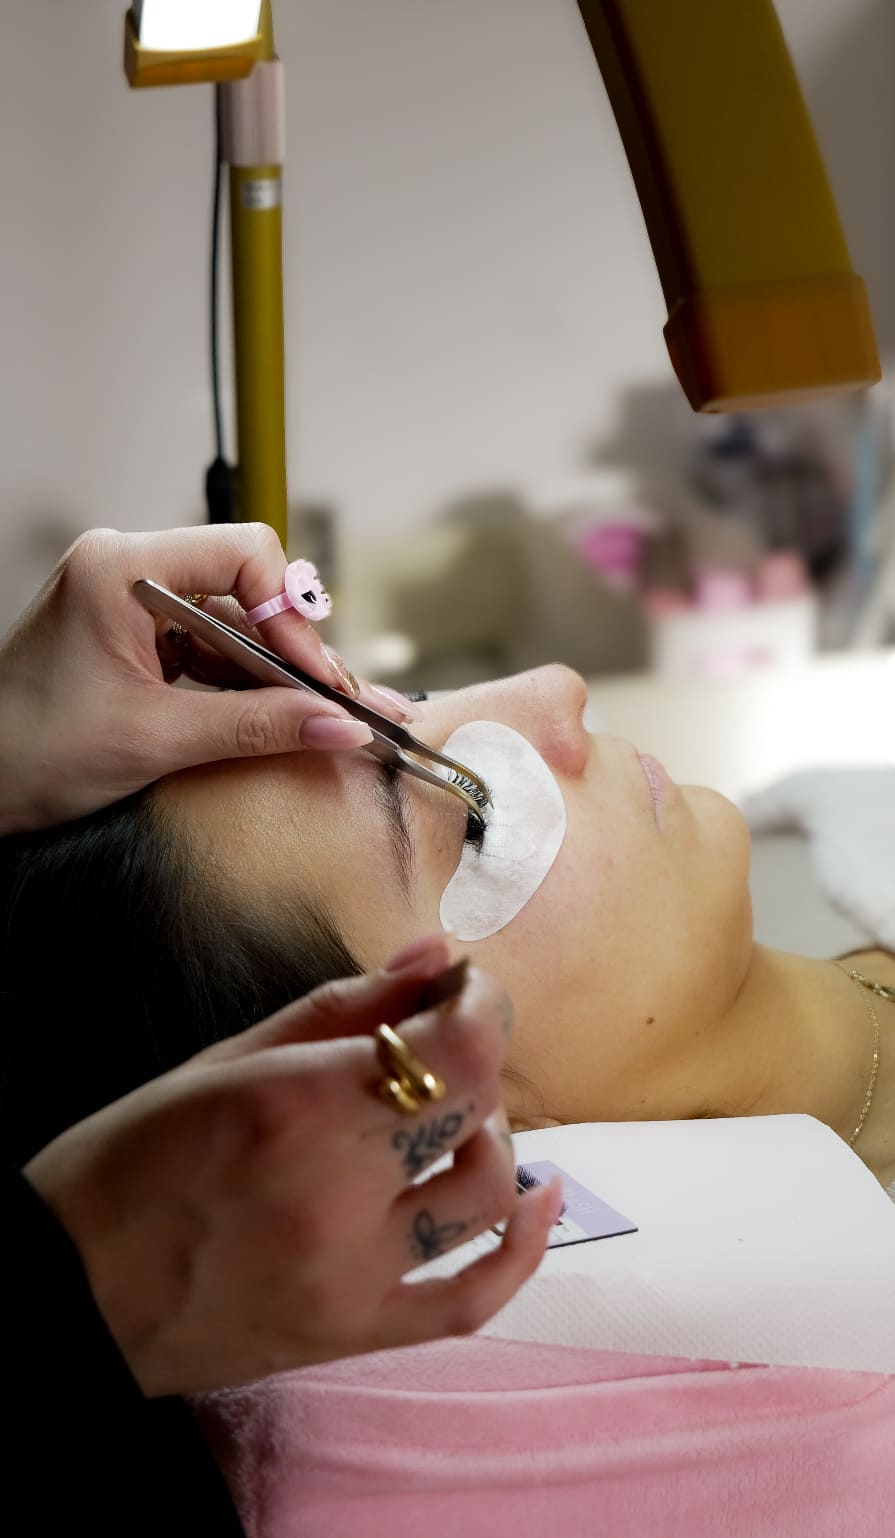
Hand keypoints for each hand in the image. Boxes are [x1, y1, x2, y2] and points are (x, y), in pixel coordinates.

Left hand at [0, 524, 416, 833]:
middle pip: (245, 587)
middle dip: (291, 650)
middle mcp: (124, 569)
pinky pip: (208, 645)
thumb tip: (335, 725)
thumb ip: (256, 727)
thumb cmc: (27, 753)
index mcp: (119, 568)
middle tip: (333, 703)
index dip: (290, 615)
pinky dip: (242, 681)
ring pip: (233, 620)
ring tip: (313, 716)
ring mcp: (128, 601)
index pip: (243, 554)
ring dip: (272, 671)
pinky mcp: (133, 635)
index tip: (316, 676)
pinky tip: (273, 714)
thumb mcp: (157, 741)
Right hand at [25, 936, 559, 1397]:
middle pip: (477, 1108)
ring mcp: (354, 1276)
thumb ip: (340, 1006)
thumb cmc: (126, 1160)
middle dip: (478, 1055)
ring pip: (488, 1193)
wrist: (68, 1296)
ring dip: (489, 1135)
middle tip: (447, 1039)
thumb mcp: (221, 1059)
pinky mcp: (358, 1333)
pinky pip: (475, 1297)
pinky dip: (525, 1245)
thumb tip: (435, 957)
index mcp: (296, 1107)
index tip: (464, 988)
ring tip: (449, 1119)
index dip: (481, 1004)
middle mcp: (337, 1193)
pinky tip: (539, 1194)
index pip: (455, 1048)